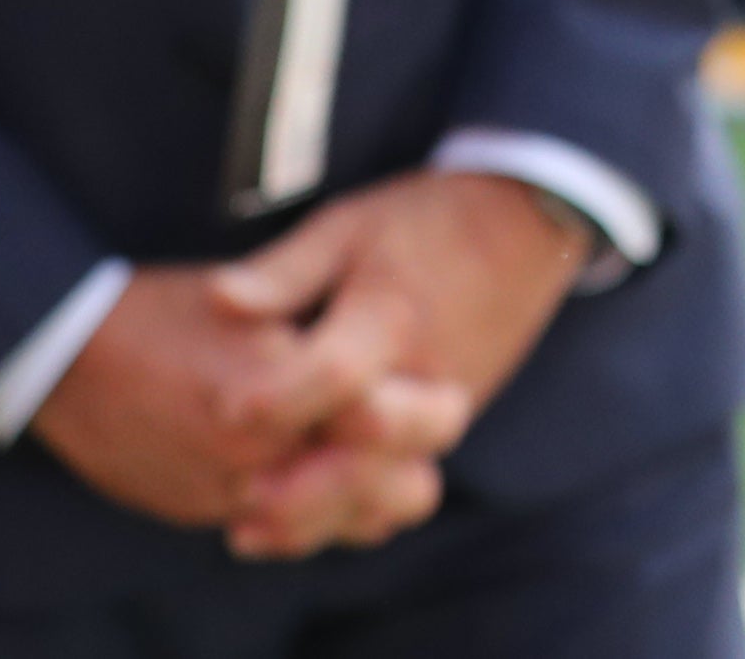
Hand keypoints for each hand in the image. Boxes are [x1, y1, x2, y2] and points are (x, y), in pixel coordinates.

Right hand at [29, 260, 461, 539]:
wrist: (61, 357)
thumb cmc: (167, 309)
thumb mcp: (253, 298)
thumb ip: (320, 336)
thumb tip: (391, 355)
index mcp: (273, 397)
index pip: (385, 420)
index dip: (421, 403)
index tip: (435, 379)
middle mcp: (252, 462)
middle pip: (381, 488)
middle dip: (409, 456)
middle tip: (427, 414)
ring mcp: (225, 498)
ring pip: (341, 521)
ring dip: (370, 490)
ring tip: (383, 446)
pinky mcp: (199, 514)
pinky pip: (284, 531)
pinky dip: (316, 509)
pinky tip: (325, 466)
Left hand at [203, 170, 589, 558]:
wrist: (527, 225)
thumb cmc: (425, 222)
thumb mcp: (347, 226)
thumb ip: (284, 271)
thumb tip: (216, 300)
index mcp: (391, 318)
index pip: (338, 372)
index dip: (280, 396)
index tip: (225, 410)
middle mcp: (425, 376)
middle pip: (373, 452)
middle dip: (304, 482)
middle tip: (239, 489)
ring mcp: (443, 408)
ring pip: (391, 489)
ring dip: (323, 512)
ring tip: (248, 522)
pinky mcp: (444, 427)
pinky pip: (401, 487)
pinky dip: (350, 511)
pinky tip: (289, 517)